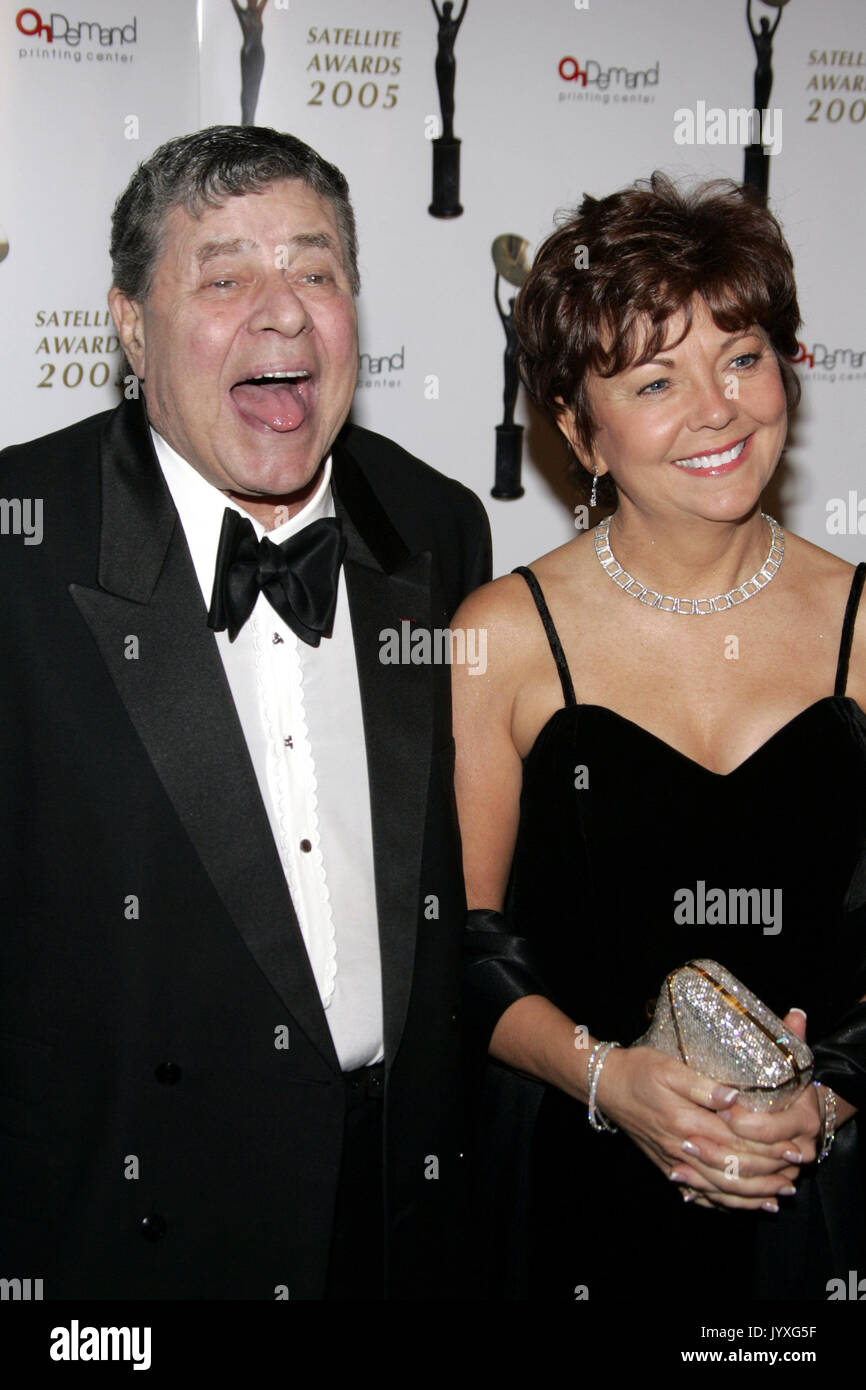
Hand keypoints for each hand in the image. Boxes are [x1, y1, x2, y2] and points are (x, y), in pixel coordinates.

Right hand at [596, 1044, 795, 1206]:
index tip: (793, 1149)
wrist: (605, 1086)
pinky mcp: (667, 1166)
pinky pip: (698, 1193)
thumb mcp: (669, 1067)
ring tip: (778, 1196)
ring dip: (750, 1195)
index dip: (767, 1150)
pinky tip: (738, 1205)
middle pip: (732, 1171)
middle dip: (767, 1176)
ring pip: (718, 1188)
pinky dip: (721, 1203)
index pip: (736, 1143)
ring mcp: (675, 1162)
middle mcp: (683, 1148)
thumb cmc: (638, 1070)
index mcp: (687, 1122)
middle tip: (795, 1176)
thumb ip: (702, 1085)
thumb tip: (734, 1098)